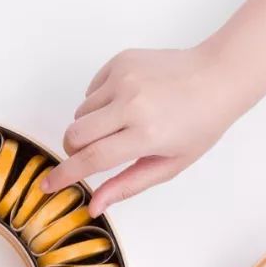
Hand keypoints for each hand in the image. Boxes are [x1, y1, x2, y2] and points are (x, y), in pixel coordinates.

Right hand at [44, 45, 239, 215]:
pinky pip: (91, 90)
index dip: (65, 175)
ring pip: (81, 112)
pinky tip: (127, 103)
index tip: (47, 185)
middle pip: (74, 133)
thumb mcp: (168, 165)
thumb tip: (94, 205)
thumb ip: (127, 185)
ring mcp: (124, 78)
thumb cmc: (199, 125)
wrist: (218, 76)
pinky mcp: (120, 61)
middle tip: (88, 155)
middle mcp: (131, 103)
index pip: (92, 159)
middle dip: (73, 150)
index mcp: (145, 134)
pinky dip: (100, 103)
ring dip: (91, 126)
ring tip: (122, 125)